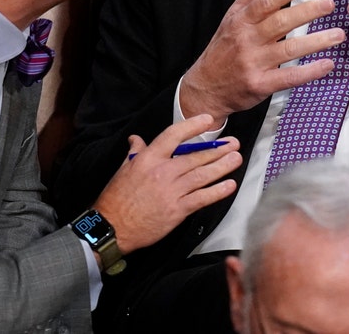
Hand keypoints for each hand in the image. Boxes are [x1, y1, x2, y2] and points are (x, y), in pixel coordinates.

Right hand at [93, 114, 241, 253]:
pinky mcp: (177, 210)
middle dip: (218, 149)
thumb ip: (135, 152)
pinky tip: (229, 185)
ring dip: (223, 166)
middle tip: (233, 144)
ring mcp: (171, 191)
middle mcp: (162, 172)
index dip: (192, 126)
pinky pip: (202, 198)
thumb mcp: (123, 170)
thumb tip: (136, 139)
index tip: (207, 120)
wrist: (112, 228)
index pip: (174, 136)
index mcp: (148, 159)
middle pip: (196, 157)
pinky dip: (217, 191)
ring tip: (236, 159)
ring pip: (203, 175)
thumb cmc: (116, 199)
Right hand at [179, 0, 346, 121]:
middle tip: (329, 5)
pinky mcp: (260, 84)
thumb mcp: (232, 17)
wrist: (206, 87)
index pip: (264, 2)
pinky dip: (310, 72)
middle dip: (307, 13)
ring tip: (338, 35)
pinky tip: (327, 65)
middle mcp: (247, 40)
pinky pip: (289, 77)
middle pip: (280, 23)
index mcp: (241, 21)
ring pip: (289, 50)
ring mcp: (254, 63)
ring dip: (316, 42)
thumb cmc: (223, 49)